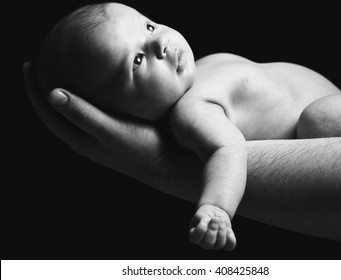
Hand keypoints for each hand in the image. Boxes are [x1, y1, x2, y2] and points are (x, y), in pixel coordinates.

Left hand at [23, 62, 201, 200]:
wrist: (166, 164)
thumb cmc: (141, 148)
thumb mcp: (110, 131)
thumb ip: (84, 114)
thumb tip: (52, 94)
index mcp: (78, 138)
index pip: (47, 112)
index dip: (34, 90)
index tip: (29, 65)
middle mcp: (85, 137)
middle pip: (56, 111)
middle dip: (45, 89)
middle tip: (43, 64)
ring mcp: (98, 135)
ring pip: (73, 110)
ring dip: (65, 91)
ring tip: (65, 70)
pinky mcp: (113, 130)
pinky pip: (91, 110)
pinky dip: (86, 95)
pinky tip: (96, 85)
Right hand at [189, 204, 236, 250]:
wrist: (215, 214)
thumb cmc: (206, 215)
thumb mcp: (201, 214)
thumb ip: (202, 219)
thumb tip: (208, 221)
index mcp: (194, 236)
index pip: (195, 238)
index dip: (201, 228)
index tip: (205, 219)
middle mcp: (204, 243)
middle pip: (208, 243)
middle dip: (213, 229)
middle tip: (215, 219)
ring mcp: (215, 245)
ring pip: (220, 244)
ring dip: (222, 230)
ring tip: (221, 220)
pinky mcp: (226, 243)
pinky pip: (230, 245)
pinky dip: (230, 237)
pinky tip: (228, 229)